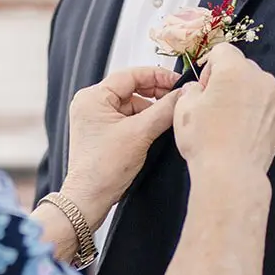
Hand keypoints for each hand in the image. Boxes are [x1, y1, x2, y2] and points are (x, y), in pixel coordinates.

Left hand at [61, 66, 185, 226]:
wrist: (89, 199)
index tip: (179, 82)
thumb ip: (164, 110)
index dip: (157, 76)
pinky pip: (128, 118)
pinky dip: (144, 121)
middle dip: (156, 93)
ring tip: (171, 117)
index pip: (130, 75)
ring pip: (132, 104)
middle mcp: (91, 103)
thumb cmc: (105, 167)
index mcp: (93, 97)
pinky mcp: (103, 132)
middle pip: (131, 88)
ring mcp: (96, 118)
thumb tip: (184, 93)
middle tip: (179, 99)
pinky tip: (159, 128)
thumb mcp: (140, 134)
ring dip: (152, 109)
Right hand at [173, 43, 274, 175]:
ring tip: (227, 120)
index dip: (209, 67)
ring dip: (241, 95)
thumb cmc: (205, 139)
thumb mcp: (184, 108)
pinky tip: (239, 132)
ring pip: (255, 87)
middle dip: (226, 80)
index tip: (203, 88)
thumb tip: (197, 90)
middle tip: (213, 104)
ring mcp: (274, 100)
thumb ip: (191, 90)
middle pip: (241, 67)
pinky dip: (253, 112)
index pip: (223, 50)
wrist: (232, 174)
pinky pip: (264, 106)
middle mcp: (260, 80)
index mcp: (235, 70)